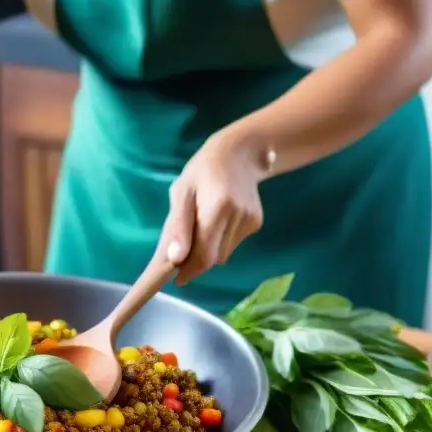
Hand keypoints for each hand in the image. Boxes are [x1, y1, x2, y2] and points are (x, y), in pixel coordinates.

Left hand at [159, 133, 267, 285]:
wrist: (238, 153)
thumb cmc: (201, 172)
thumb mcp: (181, 193)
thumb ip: (179, 227)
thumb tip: (175, 258)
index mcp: (218, 208)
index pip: (204, 254)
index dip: (190, 271)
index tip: (177, 278)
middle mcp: (238, 216)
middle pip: (214, 257)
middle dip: (196, 261)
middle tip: (183, 252)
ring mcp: (250, 220)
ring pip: (224, 253)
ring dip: (209, 250)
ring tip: (201, 228)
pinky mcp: (256, 222)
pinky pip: (233, 243)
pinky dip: (221, 241)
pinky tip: (218, 221)